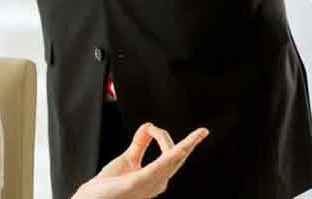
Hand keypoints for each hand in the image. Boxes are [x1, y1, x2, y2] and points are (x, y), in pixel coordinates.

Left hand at [72, 123, 208, 198]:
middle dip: (191, 144)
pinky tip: (184, 145)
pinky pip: (162, 163)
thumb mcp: (128, 160)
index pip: (173, 157)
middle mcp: (158, 182)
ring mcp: (152, 182)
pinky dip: (176, 152)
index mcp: (155, 178)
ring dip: (189, 144)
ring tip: (202, 132)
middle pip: (177, 157)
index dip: (182, 143)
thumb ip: (139, 145)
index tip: (175, 128)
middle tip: (204, 130)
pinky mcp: (142, 180)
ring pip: (175, 158)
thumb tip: (148, 127)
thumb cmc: (108, 185)